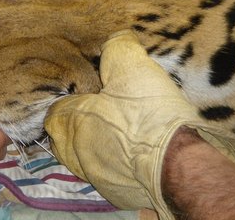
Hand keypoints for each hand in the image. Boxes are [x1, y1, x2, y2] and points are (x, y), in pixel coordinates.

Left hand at [45, 30, 234, 216]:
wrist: (178, 163)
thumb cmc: (148, 114)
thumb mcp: (132, 67)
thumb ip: (117, 50)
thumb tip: (115, 39)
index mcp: (72, 123)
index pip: (56, 112)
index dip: (72, 100)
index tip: (90, 93)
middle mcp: (76, 154)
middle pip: (67, 137)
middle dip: (81, 124)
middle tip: (107, 111)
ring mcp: (95, 177)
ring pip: (86, 157)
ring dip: (98, 145)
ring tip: (123, 133)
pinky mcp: (117, 195)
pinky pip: (109, 174)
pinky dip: (118, 164)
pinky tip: (137, 154)